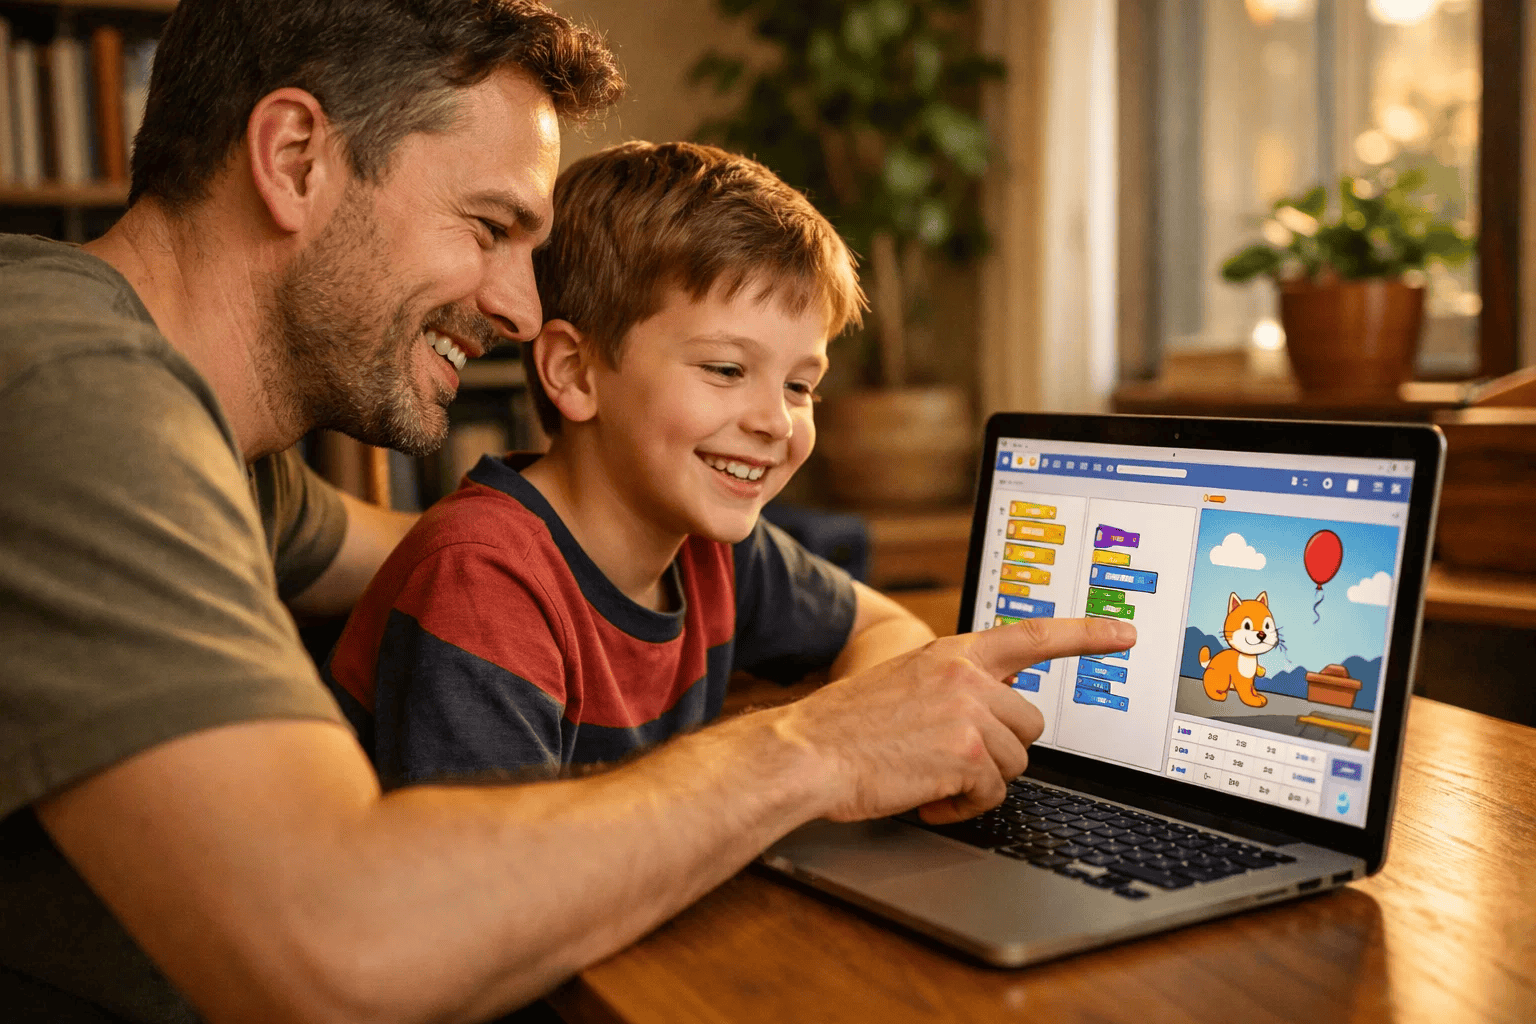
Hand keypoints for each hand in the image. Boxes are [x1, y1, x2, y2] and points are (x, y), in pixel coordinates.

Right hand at [772, 617, 1135, 824]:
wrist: (807, 752)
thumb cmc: (845, 728)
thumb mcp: (903, 683)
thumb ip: (953, 687)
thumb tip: (996, 715)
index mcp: (952, 652)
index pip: (1031, 635)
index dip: (1084, 634)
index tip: (1122, 633)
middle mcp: (966, 675)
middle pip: (1029, 724)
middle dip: (998, 751)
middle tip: (951, 761)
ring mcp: (969, 713)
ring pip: (1014, 763)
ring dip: (977, 781)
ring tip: (929, 779)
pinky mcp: (966, 754)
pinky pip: (993, 793)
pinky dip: (963, 806)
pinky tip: (927, 798)